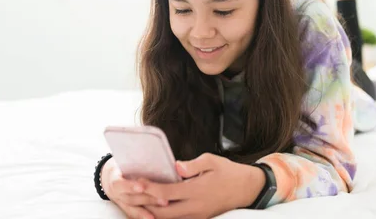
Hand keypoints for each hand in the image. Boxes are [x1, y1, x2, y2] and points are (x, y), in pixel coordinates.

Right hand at [101, 157, 167, 218]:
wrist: (111, 176)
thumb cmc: (122, 165)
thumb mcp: (123, 160)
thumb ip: (135, 159)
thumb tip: (151, 150)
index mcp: (114, 180)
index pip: (121, 184)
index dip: (131, 186)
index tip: (142, 187)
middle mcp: (117, 194)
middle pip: (133, 198)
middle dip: (148, 198)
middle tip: (164, 198)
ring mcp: (122, 203)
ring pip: (136, 207)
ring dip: (151, 206)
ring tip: (165, 204)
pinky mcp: (128, 208)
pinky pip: (135, 213)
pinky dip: (144, 215)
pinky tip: (154, 217)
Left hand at [140, 153, 265, 218]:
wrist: (246, 189)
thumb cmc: (228, 171)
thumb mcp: (212, 161)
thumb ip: (192, 165)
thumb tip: (175, 166)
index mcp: (196, 190)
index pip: (167, 191)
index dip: (150, 188)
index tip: (136, 182)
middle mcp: (195, 207)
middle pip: (162, 211)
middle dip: (144, 204)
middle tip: (129, 195)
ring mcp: (197, 215)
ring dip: (150, 213)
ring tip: (135, 204)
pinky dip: (162, 217)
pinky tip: (152, 210)